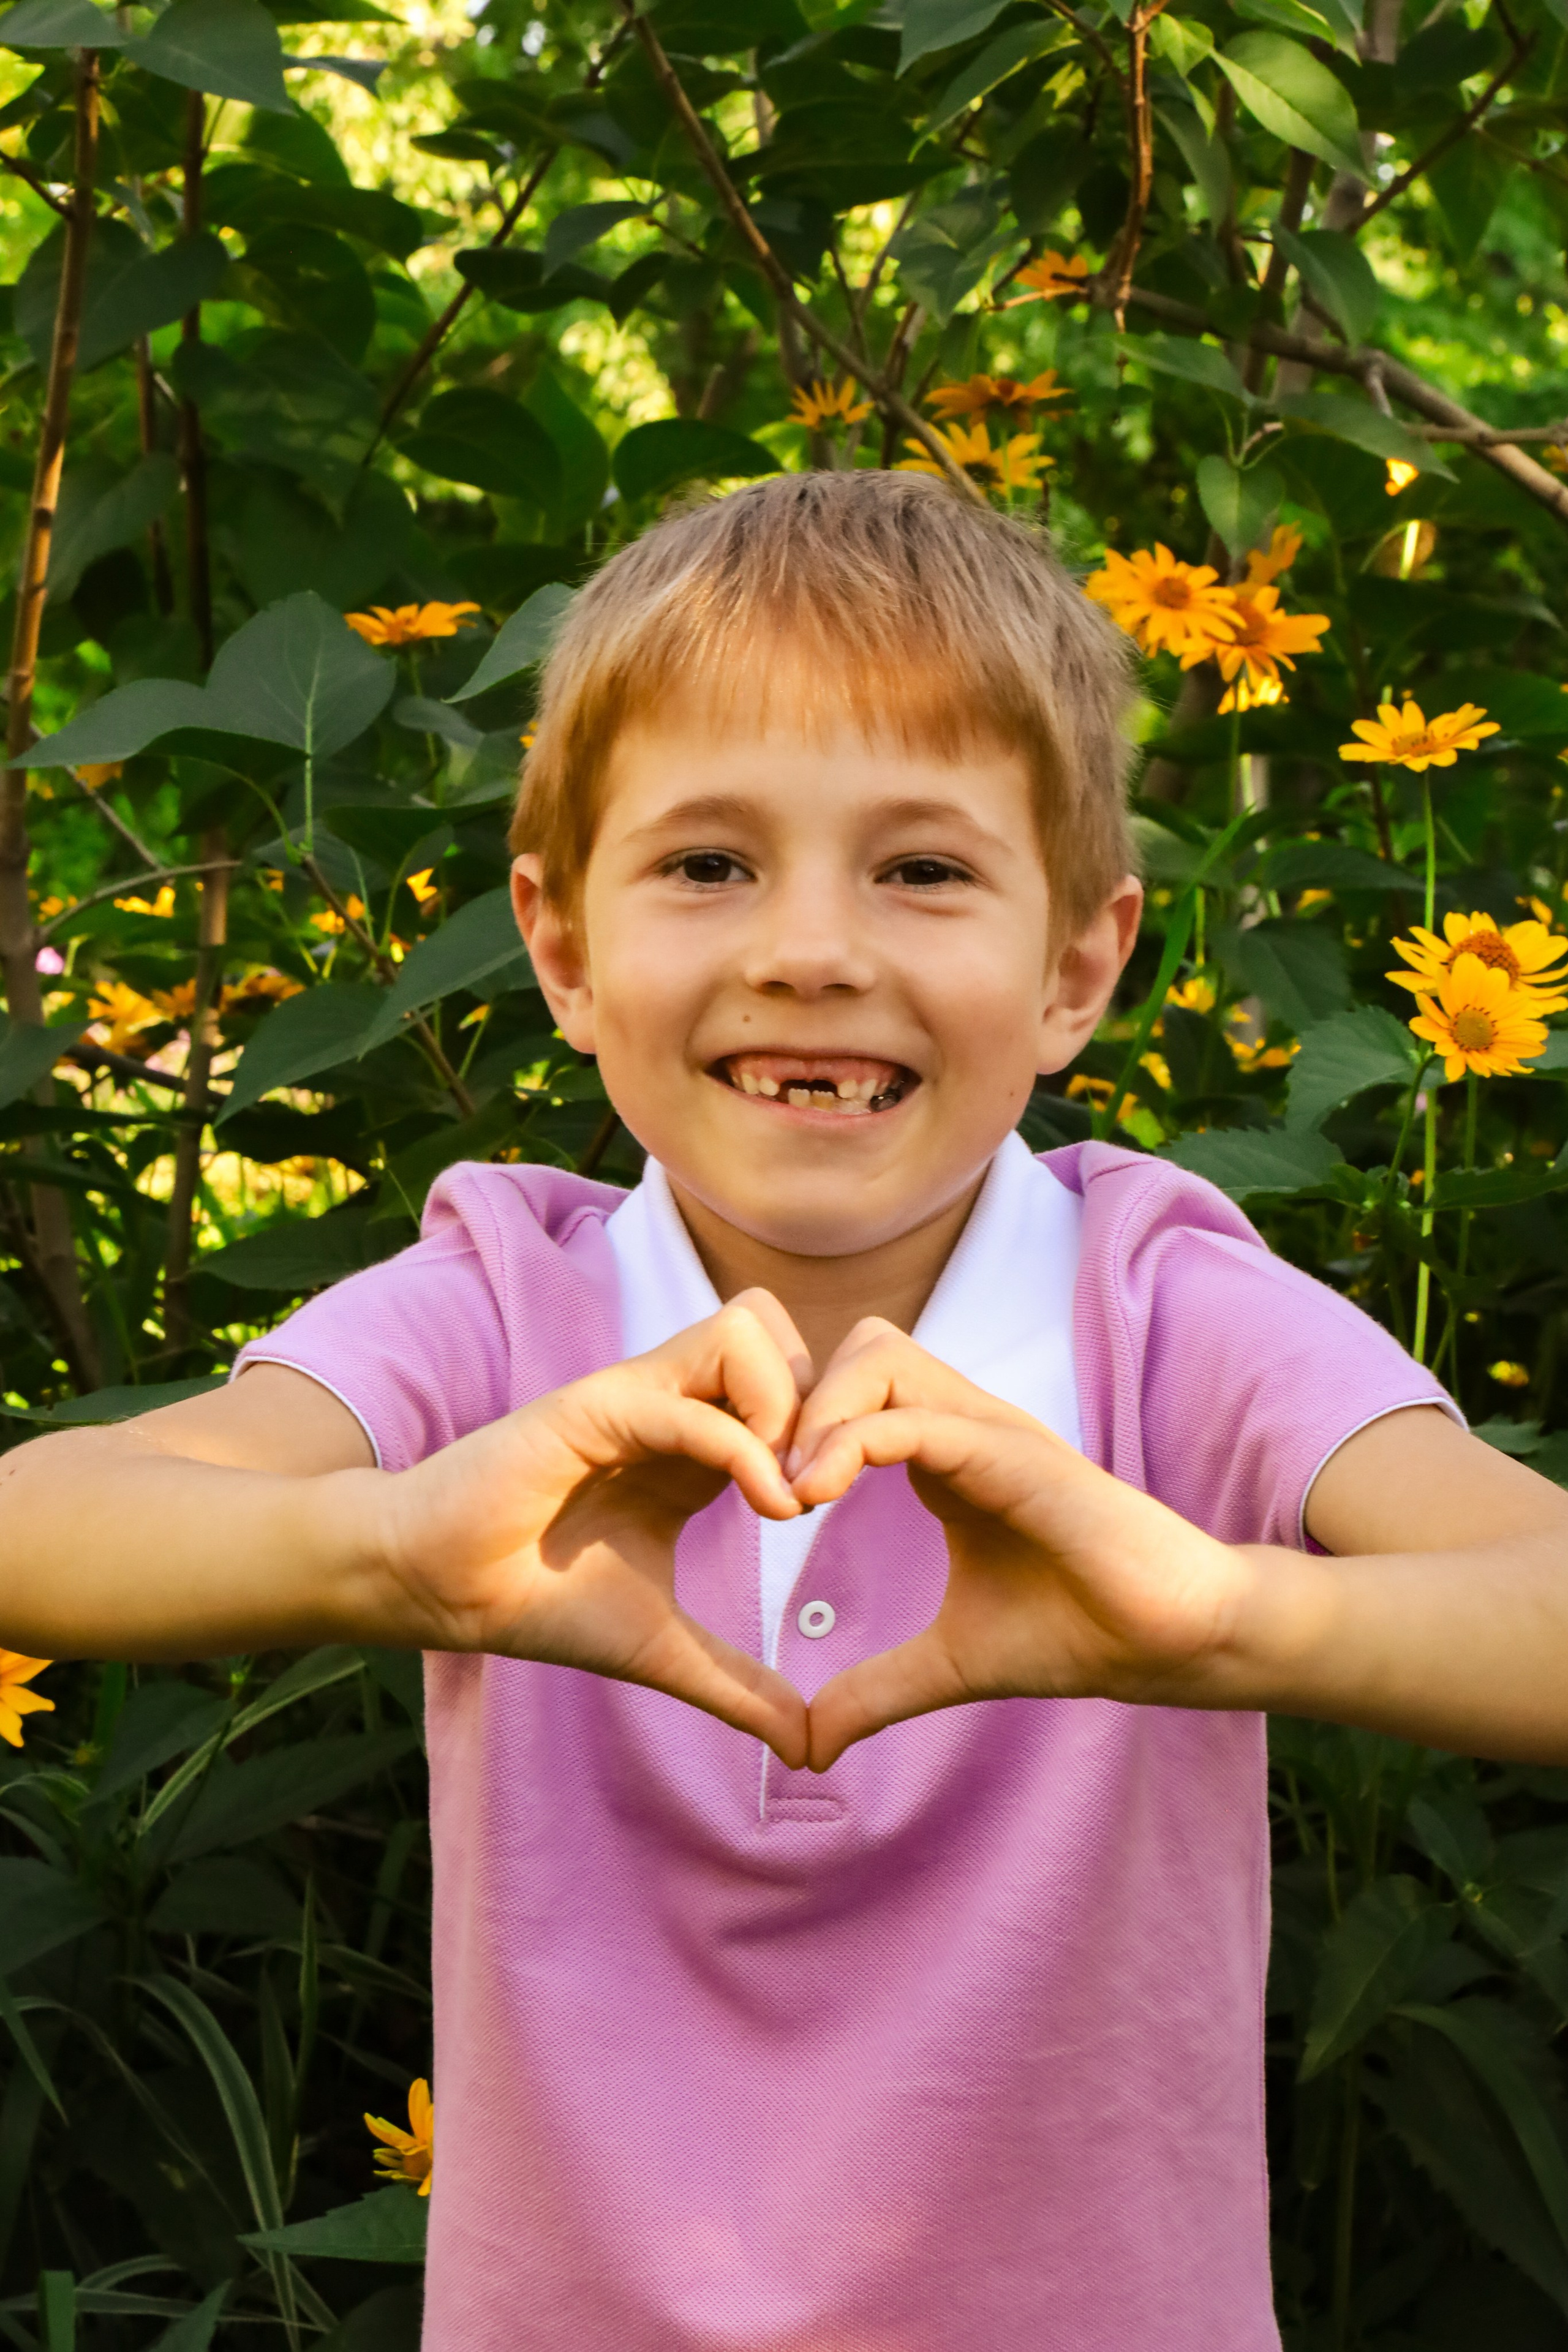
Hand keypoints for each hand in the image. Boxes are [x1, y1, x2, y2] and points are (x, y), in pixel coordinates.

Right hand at [372, 1292, 812, 1765]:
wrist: (441, 1589)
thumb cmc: (542, 1602)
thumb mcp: (664, 1651)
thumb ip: (739, 1686)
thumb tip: (808, 1748)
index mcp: (697, 1444)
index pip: (793, 1379)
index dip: (829, 1430)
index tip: (834, 1509)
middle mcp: (673, 1404)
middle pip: (780, 1329)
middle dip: (824, 1400)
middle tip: (826, 1488)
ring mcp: (634, 1396)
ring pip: (745, 1330)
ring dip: (789, 1404)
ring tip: (792, 1494)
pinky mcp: (591, 1406)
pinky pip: (687, 1400)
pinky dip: (743, 1445)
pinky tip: (770, 1508)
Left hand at [788, 1320, 1258, 1770]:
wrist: (1172, 1639)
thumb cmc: (1075, 1633)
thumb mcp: (949, 1665)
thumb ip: (876, 1691)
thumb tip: (809, 1746)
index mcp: (946, 1456)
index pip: (853, 1391)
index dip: (795, 1428)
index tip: (758, 1500)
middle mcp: (966, 1426)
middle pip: (859, 1349)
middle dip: (795, 1399)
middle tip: (764, 1484)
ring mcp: (992, 1432)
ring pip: (880, 1357)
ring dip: (816, 1412)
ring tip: (790, 1493)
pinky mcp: (1017, 1454)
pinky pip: (915, 1418)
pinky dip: (852, 1441)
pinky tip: (816, 1497)